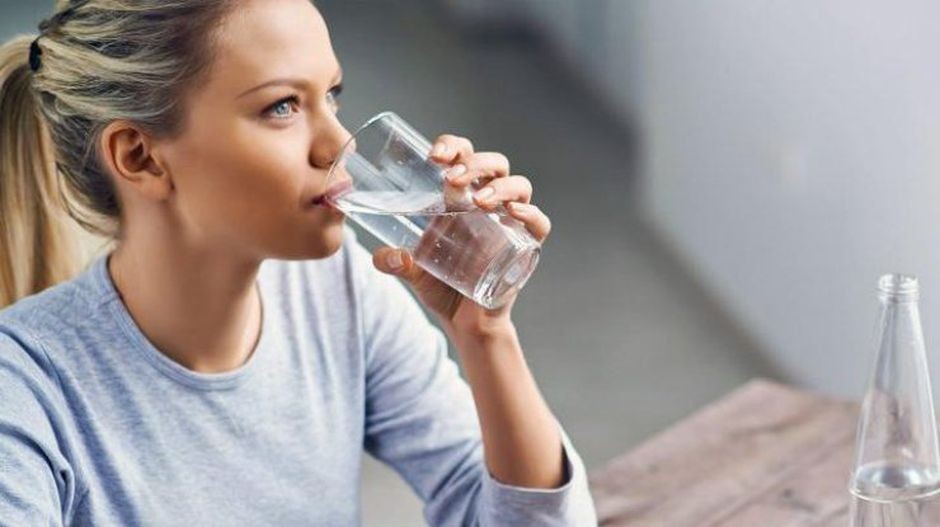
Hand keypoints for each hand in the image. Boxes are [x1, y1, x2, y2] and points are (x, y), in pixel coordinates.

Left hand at [371, 134, 551, 336]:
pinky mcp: (525, 246)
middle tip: (451, 178)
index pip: (463, 156)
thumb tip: (382, 257)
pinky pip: (539, 223)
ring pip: (519, 185)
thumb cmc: (442, 286)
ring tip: (479, 200)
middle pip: (494, 164)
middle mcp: (489, 203)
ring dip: (500, 186)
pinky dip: (531, 213)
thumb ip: (395, 262)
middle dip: (475, 162)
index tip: (433, 155)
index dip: (452, 146)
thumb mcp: (413, 271)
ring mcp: (510, 222)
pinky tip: (513, 212)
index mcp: (461, 197)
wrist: (465, 322)